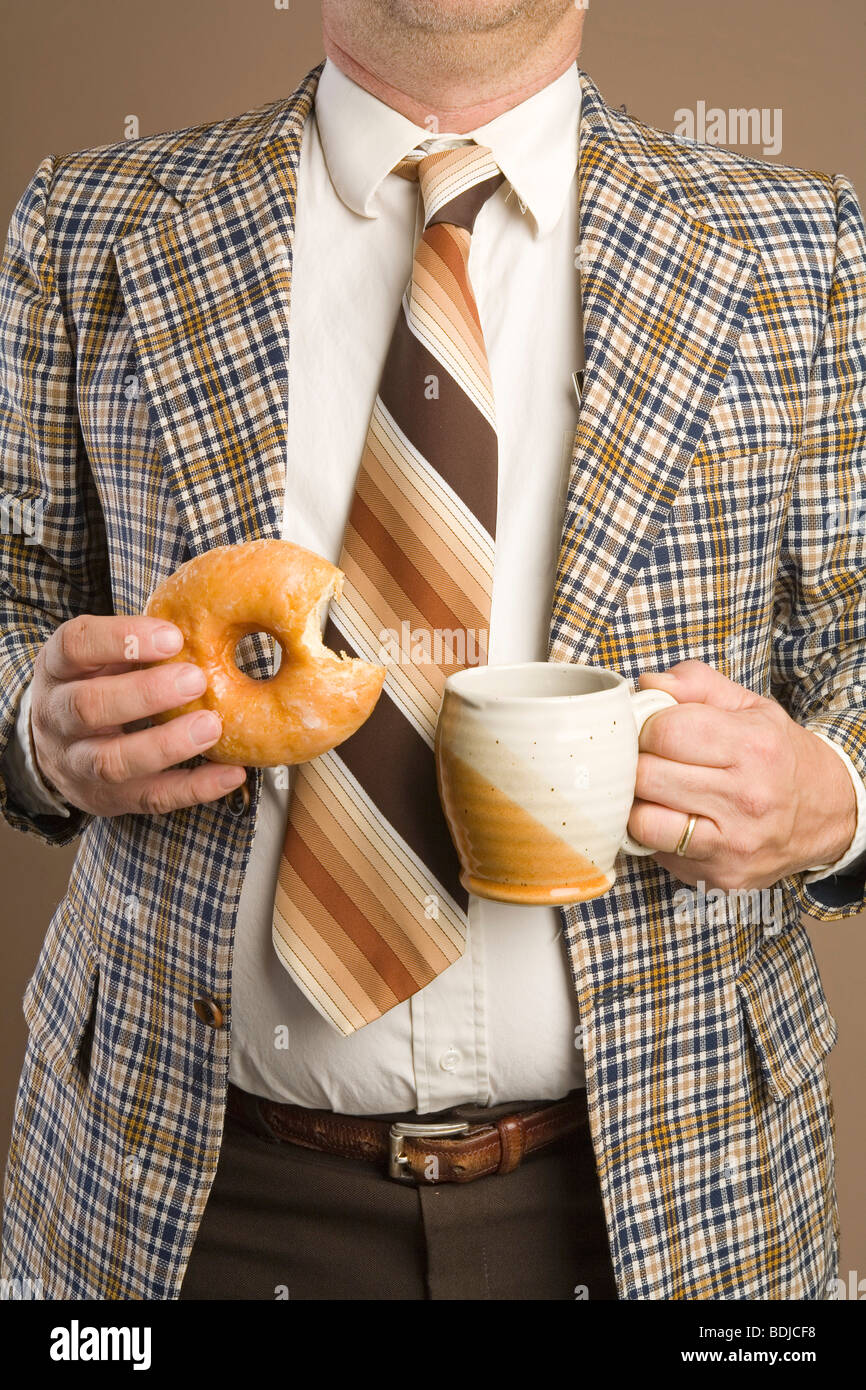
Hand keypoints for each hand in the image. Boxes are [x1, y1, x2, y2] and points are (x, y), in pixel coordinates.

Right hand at [29, 614, 246, 815]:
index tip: (173, 636)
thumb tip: (205, 623)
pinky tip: (231, 773)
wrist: (54, 746)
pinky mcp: (106, 799)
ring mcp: (76, 764)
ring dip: (165, 745)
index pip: (75, 645)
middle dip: (145, 694)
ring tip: (211, 727)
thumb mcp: (101, 657)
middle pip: (88, 707)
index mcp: (57, 669)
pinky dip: (194, 788)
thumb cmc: (96, 685)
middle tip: (196, 680)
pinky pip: (150, 798)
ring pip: (112, 762)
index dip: (121, 638)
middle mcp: (57, 717)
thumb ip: (137, 644)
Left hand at [626, 660, 856, 888]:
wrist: (829, 813)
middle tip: (646, 759)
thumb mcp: (749, 706)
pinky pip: (656, 852)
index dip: (646, 726)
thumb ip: (696, 684)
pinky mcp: (721, 875)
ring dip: (637, 803)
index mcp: (753, 746)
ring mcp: (733, 843)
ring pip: (643, 821)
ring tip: (653, 791)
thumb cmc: (777, 755)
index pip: (665, 731)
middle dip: (635, 762)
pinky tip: (669, 818)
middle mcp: (746, 798)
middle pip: (647, 775)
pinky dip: (651, 833)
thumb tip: (648, 684)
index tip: (651, 730)